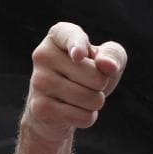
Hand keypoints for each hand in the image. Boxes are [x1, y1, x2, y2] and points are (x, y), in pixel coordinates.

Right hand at [23, 22, 126, 142]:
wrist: (57, 109)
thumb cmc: (88, 76)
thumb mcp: (107, 61)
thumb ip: (114, 55)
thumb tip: (108, 66)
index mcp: (58, 36)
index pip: (70, 36)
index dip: (77, 46)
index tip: (79, 56)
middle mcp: (43, 55)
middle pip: (96, 76)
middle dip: (101, 85)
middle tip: (86, 83)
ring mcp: (38, 81)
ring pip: (91, 99)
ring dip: (95, 103)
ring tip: (80, 97)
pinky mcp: (40, 107)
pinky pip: (84, 117)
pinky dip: (87, 117)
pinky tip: (72, 111)